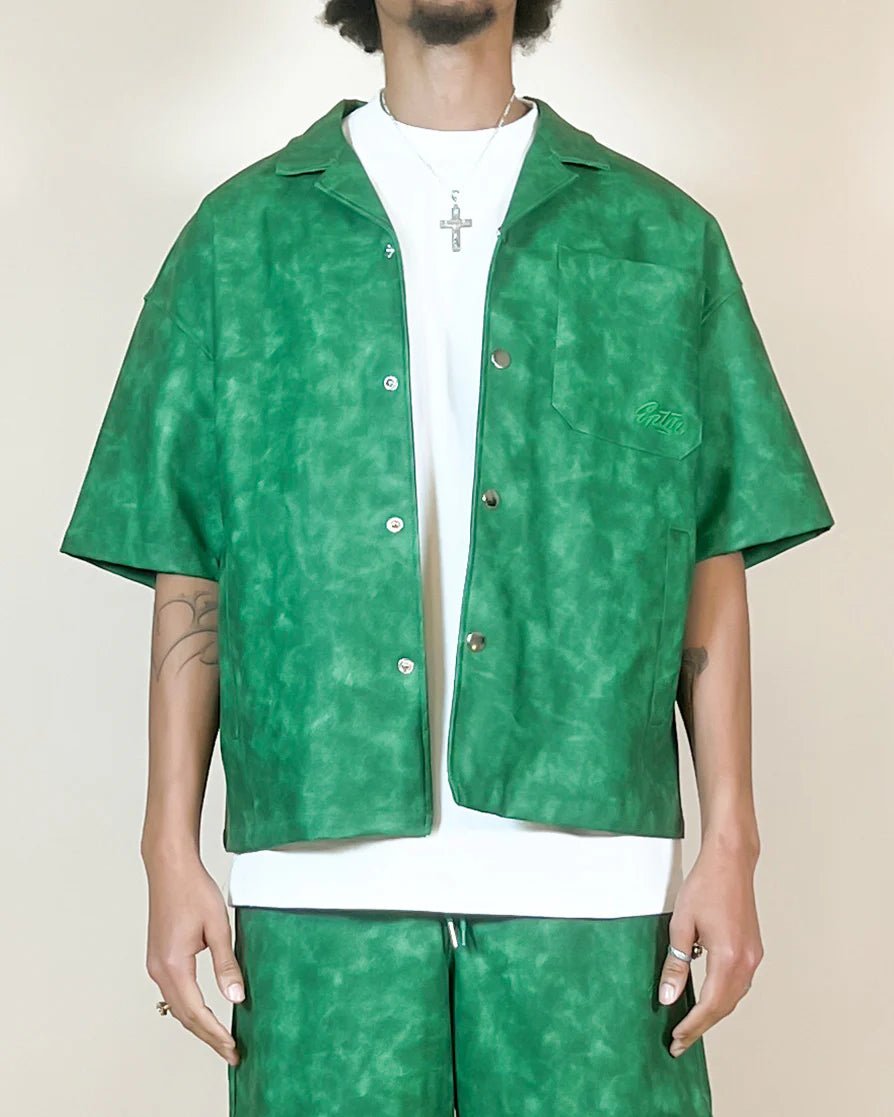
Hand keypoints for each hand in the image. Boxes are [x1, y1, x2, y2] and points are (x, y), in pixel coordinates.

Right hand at [144, 849, 243, 1064]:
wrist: (170, 868)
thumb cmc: (193, 890)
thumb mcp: (218, 927)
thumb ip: (226, 964)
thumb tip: (235, 996)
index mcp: (173, 965)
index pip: (196, 1012)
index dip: (215, 1034)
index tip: (232, 1048)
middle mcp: (159, 969)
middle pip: (184, 1016)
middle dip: (208, 1037)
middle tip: (231, 1052)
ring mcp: (156, 964)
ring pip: (176, 1007)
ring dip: (198, 1024)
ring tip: (221, 1038)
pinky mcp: (158, 958)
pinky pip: (173, 993)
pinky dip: (189, 1008)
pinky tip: (204, 1012)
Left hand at [657, 835, 762, 1056]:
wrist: (730, 862)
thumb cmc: (704, 887)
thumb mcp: (681, 925)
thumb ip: (676, 964)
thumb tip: (668, 997)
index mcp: (728, 957)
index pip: (709, 1005)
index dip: (692, 1026)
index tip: (676, 1040)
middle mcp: (746, 961)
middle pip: (724, 1007)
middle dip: (701, 1026)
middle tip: (679, 1042)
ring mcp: (753, 956)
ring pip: (734, 997)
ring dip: (713, 1014)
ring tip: (689, 1025)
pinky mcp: (753, 949)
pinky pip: (739, 984)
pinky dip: (723, 997)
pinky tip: (706, 998)